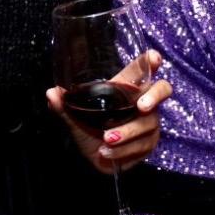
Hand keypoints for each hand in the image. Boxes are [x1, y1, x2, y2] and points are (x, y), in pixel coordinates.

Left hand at [46, 49, 171, 172]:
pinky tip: (107, 153)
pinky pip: (143, 145)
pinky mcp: (149, 143)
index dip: (151, 61)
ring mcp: (149, 123)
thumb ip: (65, 106)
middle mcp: (142, 101)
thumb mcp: (75, 117)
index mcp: (126, 87)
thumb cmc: (89, 128)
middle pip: (163, 90)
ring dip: (127, 133)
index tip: (153, 58)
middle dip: (155, 96)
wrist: (95, 156)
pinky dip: (124, 150)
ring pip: (148, 124)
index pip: (142, 69)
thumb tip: (51, 93)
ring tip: (105, 140)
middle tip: (141, 107)